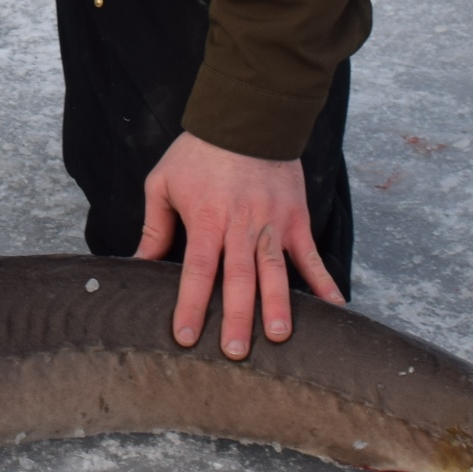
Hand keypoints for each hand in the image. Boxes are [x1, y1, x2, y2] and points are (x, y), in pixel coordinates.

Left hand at [135, 130, 342, 358]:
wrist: (246, 119)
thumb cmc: (198, 153)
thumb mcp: (163, 182)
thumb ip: (155, 226)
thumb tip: (138, 264)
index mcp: (206, 220)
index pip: (198, 270)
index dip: (192, 305)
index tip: (186, 336)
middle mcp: (241, 226)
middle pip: (238, 279)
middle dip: (237, 317)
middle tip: (236, 352)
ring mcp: (272, 224)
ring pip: (275, 271)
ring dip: (278, 305)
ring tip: (279, 337)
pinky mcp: (295, 218)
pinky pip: (310, 254)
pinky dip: (323, 281)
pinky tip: (335, 307)